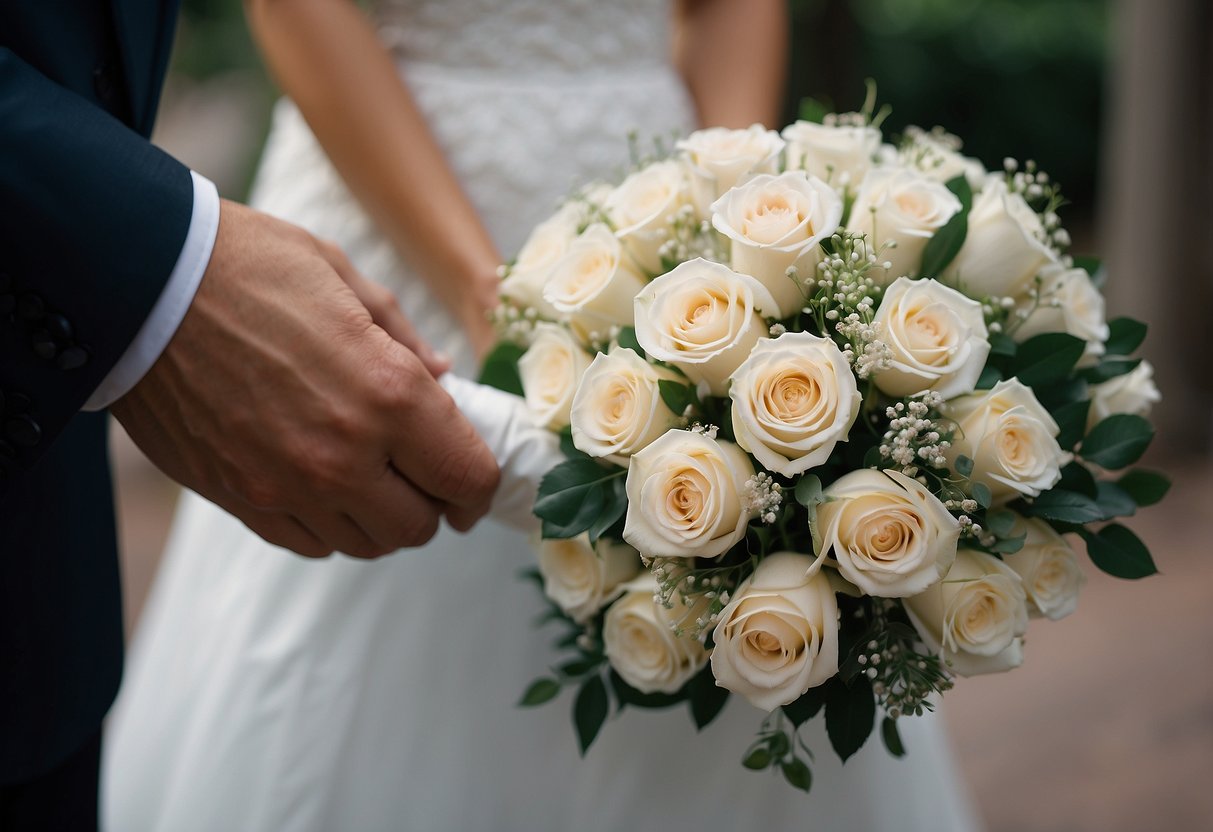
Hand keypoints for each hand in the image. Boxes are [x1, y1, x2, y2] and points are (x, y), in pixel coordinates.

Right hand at [112, 200, 499, 557]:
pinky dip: (330, 524)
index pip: (467, 478)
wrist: (138, 281)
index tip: (473, 477)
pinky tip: (324, 483)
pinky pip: (309, 543)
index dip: (481, 485)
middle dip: (435, 502)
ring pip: (367, 543)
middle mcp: (343, 455)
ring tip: (372, 473)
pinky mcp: (240, 499)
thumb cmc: (247, 265)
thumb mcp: (344, 278)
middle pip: (421, 526)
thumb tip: (443, 376)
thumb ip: (404, 339)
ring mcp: (286, 486)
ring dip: (382, 516)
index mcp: (388, 394)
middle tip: (423, 470)